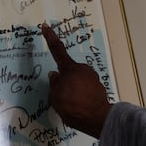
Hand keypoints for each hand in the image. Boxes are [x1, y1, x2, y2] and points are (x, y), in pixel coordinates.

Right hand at [41, 24, 111, 138]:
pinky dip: (81, 95)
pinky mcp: (99, 87)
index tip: (46, 26)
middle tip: (62, 97)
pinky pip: (85, 88)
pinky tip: (80, 106)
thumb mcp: (55, 97)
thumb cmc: (73, 106)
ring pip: (77, 81)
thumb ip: (54, 84)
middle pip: (68, 71)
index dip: (50, 38)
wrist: (97, 118)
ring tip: (72, 105)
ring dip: (73, 89)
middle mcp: (82, 69)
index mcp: (69, 69)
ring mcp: (92, 77)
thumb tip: (55, 75)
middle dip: (64, 81)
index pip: (57, 50)